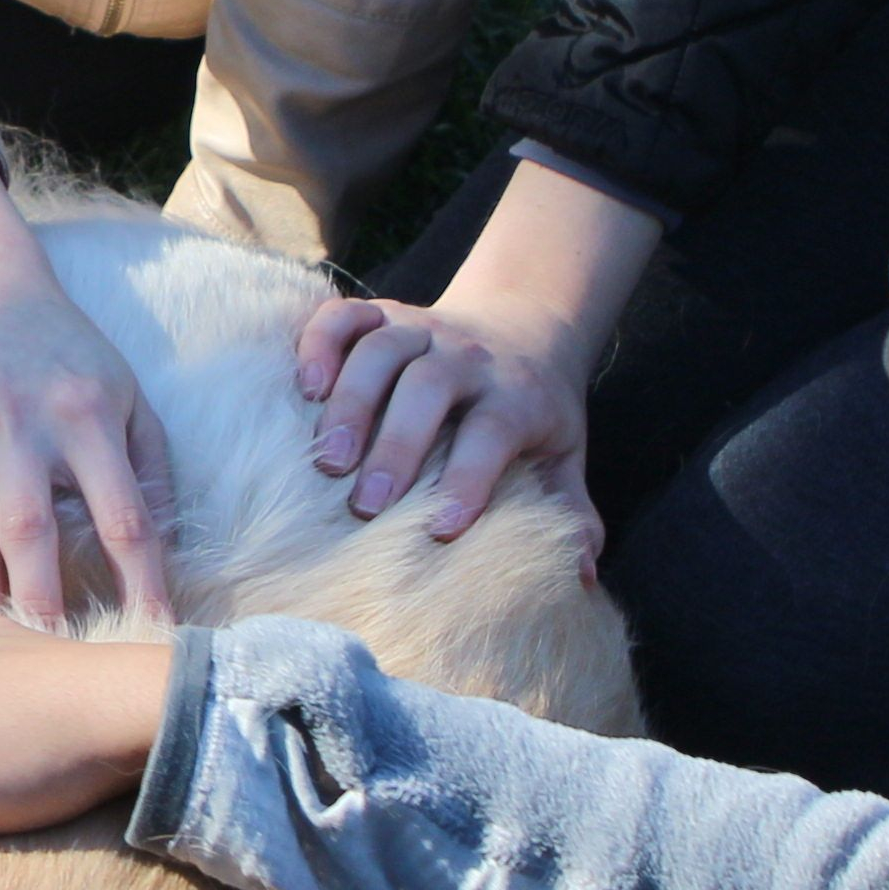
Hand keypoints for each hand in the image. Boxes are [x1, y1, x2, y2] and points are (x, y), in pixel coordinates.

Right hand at [0, 151, 178, 624]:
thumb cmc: (67, 353)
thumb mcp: (127, 394)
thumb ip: (152, 469)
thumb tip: (167, 552)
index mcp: (87, 418)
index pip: (123, 516)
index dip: (144, 581)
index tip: (159, 637)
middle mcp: (22, 431)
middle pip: (33, 531)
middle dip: (46, 605)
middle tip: (59, 670)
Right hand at [289, 296, 589, 541]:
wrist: (524, 326)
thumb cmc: (533, 410)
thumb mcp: (565, 456)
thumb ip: (573, 511)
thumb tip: (583, 576)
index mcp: (516, 396)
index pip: (494, 431)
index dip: (470, 477)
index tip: (443, 529)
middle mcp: (468, 356)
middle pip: (428, 387)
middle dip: (395, 445)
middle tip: (364, 507)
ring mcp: (422, 329)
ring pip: (382, 350)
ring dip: (350, 402)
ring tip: (327, 460)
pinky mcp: (383, 313)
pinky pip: (346, 316)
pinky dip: (320, 342)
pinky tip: (305, 387)